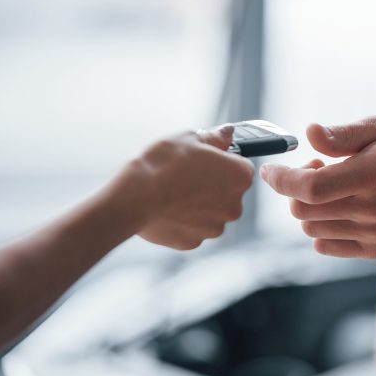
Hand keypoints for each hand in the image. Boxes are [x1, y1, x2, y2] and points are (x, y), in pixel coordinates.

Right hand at [108, 125, 253, 249]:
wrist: (134, 197)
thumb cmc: (163, 164)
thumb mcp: (190, 138)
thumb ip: (216, 138)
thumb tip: (228, 134)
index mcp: (240, 177)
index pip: (241, 167)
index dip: (223, 162)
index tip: (206, 161)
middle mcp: (235, 206)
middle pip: (228, 193)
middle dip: (213, 186)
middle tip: (186, 177)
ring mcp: (215, 227)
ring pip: (211, 213)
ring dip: (199, 205)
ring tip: (173, 193)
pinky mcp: (195, 241)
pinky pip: (194, 228)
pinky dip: (184, 221)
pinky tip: (167, 209)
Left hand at [260, 117, 375, 257]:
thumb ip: (343, 134)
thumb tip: (309, 132)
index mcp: (372, 174)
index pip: (311, 187)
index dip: (282, 179)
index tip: (271, 170)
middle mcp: (373, 209)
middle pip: (304, 211)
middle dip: (296, 188)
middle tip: (317, 167)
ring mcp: (375, 234)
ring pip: (312, 229)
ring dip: (310, 206)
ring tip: (334, 185)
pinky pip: (326, 245)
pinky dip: (321, 227)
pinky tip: (340, 206)